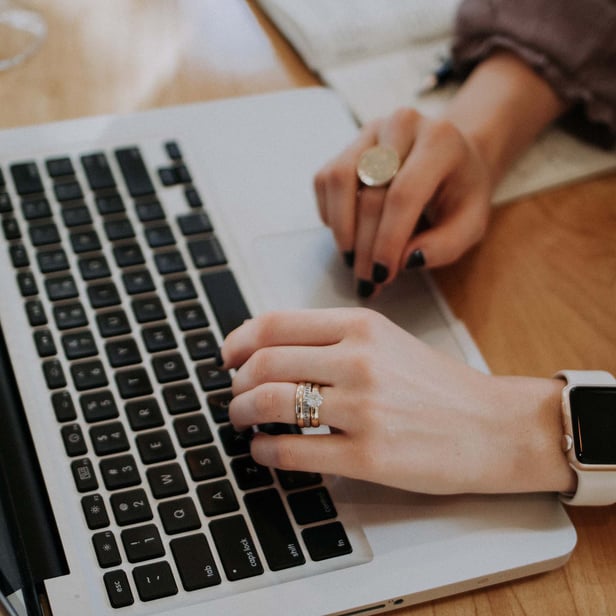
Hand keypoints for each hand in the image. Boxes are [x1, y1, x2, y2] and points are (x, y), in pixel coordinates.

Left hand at [221, 308, 573, 494]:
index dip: (239, 340)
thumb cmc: (440, 386)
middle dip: (236, 382)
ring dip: (242, 413)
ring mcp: (363, 409)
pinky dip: (265, 451)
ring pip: (270, 404)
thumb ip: (334, 340)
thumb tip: (272, 351)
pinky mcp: (367, 456)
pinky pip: (292, 451)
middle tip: (234, 394)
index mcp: (362, 326)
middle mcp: (359, 361)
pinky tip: (264, 452)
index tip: (228, 355)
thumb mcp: (389, 341)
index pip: (276, 323)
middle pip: (265, 363)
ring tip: (242, 421)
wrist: (494, 426)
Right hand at [313, 108, 490, 296]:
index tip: (382, 275)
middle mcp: (402, 125)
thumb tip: (405, 261)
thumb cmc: (461, 193)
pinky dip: (330, 213)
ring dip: (341, 228)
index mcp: (440, 141)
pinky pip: (325, 180)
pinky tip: (349, 233)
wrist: (452, 156)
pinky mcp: (349, 144)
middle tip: (367, 279)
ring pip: (339, 180)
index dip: (388, 239)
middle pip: (370, 192)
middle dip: (365, 245)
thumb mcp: (471, 224)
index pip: (404, 194)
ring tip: (352, 259)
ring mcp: (370, 131)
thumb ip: (445, 246)